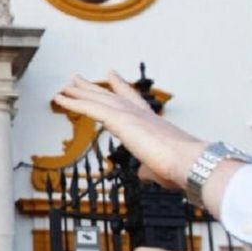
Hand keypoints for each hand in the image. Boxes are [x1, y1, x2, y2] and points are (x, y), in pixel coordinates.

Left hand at [53, 71, 204, 190]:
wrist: (191, 163)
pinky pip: (91, 107)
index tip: (111, 76)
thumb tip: (146, 174)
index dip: (120, 88)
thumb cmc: (182, 169)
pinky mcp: (122, 119)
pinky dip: (74, 102)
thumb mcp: (161, 170)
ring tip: (63, 85)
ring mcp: (132, 115)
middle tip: (77, 79)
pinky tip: (60, 98)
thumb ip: (148, 169)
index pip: (132, 101)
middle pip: (111, 95)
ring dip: (79, 92)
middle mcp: (142, 114)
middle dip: (93, 87)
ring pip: (99, 98)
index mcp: (153, 123)